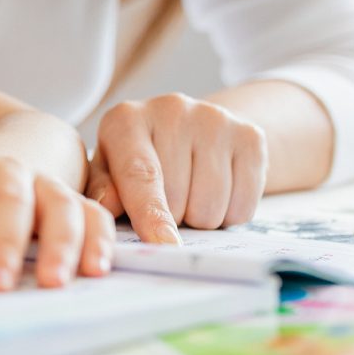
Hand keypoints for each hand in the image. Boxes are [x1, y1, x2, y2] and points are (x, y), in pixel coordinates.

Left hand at [0, 156, 113, 290]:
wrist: (5, 157)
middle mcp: (11, 174)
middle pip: (11, 202)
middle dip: (5, 244)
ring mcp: (48, 185)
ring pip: (61, 206)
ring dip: (60, 244)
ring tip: (53, 284)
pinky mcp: (80, 201)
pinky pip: (97, 216)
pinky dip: (100, 241)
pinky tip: (96, 272)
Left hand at [86, 93, 267, 241]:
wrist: (193, 128)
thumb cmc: (140, 157)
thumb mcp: (109, 168)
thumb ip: (103, 188)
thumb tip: (104, 204)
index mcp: (127, 120)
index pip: (140, 173)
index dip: (150, 214)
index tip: (162, 244)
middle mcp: (171, 110)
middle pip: (178, 197)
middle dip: (171, 218)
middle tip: (167, 202)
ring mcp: (214, 119)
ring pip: (212, 206)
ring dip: (200, 218)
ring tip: (190, 195)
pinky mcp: (250, 135)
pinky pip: (243, 204)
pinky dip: (230, 213)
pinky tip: (218, 190)